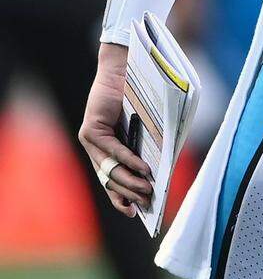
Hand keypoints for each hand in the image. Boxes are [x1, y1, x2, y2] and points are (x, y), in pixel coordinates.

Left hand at [78, 44, 153, 216]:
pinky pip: (111, 151)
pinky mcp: (90, 130)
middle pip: (110, 178)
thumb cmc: (140, 93)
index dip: (122, 197)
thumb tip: (157, 173)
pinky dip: (128, 161)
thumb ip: (146, 145)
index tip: (135, 213)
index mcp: (107, 146)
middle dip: (130, 193)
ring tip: (148, 191)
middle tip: (147, 203)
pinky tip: (143, 169)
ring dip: (130, 181)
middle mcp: (95, 146)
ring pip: (109, 169)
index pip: (112, 178)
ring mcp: (90, 139)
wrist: (125, 65)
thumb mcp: (144, 126)